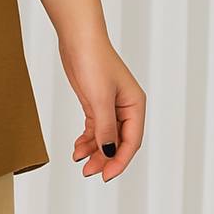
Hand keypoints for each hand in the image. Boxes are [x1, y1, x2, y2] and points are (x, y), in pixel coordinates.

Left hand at [58, 30, 145, 180]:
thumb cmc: (93, 61)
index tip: (106, 175)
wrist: (78, 38)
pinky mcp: (96, 102)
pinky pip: (95, 128)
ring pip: (105, 137)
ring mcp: (110, 105)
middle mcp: (126, 108)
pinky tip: (78, 148)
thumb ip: (105, 129)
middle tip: (88, 173)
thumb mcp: (99, 98)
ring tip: (80, 162)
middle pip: (118, 142)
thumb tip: (109, 155)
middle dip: (104, 159)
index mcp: (135, 105)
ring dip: (94, 151)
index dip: (120, 161)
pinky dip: (87, 139)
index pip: (131, 141)